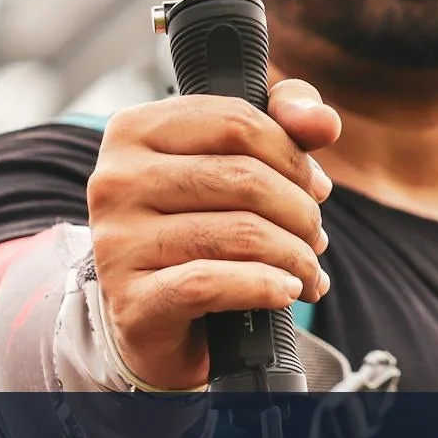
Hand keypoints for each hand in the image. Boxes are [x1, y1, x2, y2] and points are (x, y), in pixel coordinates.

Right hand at [87, 80, 341, 390]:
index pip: (235, 122)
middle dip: (300, 210)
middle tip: (315, 236)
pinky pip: (212, 284)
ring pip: (238, 233)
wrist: (154, 316)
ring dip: (294, 255)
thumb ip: (284, 122)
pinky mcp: (130, 301)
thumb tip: (323, 122)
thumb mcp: (235, 160)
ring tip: (307, 270)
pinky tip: (287, 291)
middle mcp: (114, 180)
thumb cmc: (197, 226)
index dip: (292, 156)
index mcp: (133, 131)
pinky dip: (265, 287)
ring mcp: (116, 242)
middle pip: (243, 178)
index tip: (315, 187)